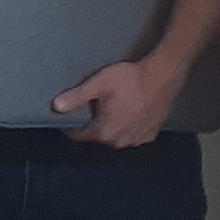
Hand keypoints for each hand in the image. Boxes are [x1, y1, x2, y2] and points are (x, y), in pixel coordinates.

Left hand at [55, 55, 187, 148]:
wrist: (163, 76)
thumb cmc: (130, 79)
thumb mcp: (98, 84)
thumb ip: (76, 97)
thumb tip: (56, 106)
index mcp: (105, 133)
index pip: (79, 136)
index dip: (71, 126)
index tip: (69, 115)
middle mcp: (120, 142)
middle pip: (98, 137)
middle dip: (93, 125)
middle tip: (94, 107)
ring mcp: (137, 140)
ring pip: (115, 137)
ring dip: (111, 127)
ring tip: (112, 109)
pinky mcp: (150, 134)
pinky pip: (132, 135)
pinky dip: (127, 127)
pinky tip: (129, 114)